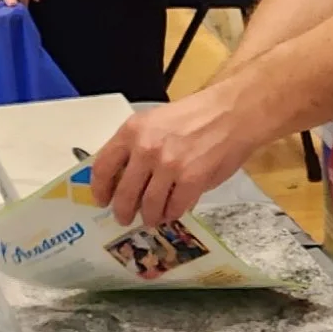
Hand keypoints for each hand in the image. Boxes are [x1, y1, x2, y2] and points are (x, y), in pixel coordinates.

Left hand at [88, 94, 254, 225]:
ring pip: (149, 205)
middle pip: (124, 193)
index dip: (100, 189)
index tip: (102, 200)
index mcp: (133, 130)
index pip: (103, 166)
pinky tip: (171, 213)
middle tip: (124, 217)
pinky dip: (171, 214)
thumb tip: (123, 177)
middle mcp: (146, 148)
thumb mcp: (156, 122)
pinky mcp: (191, 180)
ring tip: (151, 218)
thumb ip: (137, 146)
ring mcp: (168, 166)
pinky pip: (174, 207)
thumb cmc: (195, 116)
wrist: (232, 113)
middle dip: (123, 211)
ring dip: (149, 216)